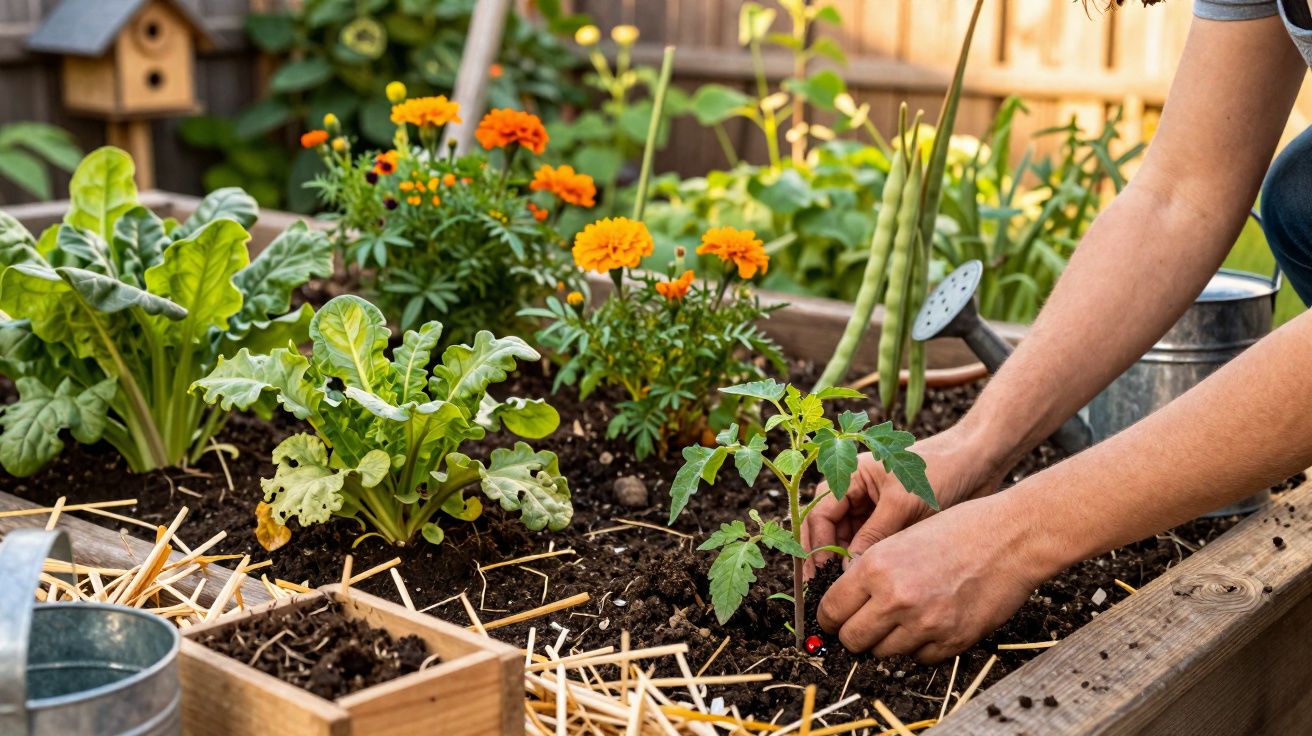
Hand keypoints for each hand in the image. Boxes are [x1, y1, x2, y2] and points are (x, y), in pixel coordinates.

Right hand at [801, 424, 1005, 576]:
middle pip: (827, 530)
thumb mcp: (903, 503)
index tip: (822, 572)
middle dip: (824, 558)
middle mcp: (855, 493)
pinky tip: (866, 584)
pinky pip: (867, 547)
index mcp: (852, 476)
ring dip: (842, 564)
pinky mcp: (889, 525)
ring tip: (844, 591)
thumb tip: (849, 571)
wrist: (978, 463)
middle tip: (823, 589)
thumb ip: (874, 535)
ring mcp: (871, 510)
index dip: (817, 544)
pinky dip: (864, 564)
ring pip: (845, 542)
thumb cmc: (940, 470)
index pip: (820, 514)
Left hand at [816, 490, 1059, 661]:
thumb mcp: (899, 540)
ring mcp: (925, 624)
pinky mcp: (951, 641)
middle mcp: (896, 599)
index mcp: (876, 568)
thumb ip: (869, 572)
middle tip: (863, 625)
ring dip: (887, 641)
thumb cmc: (955, 531)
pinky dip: (919, 646)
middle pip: (852, 640)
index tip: (833, 620)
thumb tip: (843, 604)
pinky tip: (930, 623)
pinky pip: (918, 659)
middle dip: (853, 635)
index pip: (831, 611)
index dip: (829, 618)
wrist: (1009, 538)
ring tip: (903, 619)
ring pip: (883, 653)